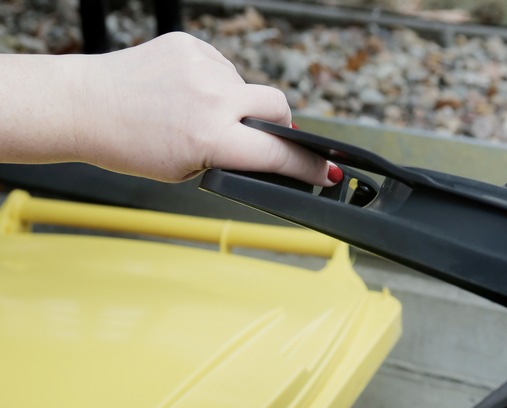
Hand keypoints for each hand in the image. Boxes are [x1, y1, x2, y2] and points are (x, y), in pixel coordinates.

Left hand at [0, 33, 336, 184]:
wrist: (89, 106)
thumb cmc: (133, 147)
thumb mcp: (188, 170)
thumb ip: (231, 158)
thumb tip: (265, 150)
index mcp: (211, 138)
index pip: (277, 153)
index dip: (307, 167)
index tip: (327, 173)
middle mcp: (212, 98)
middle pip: (279, 107)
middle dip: (283, 127)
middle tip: (271, 141)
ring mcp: (202, 66)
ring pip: (246, 88)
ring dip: (238, 106)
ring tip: (200, 118)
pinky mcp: (190, 45)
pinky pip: (222, 68)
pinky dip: (215, 85)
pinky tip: (186, 96)